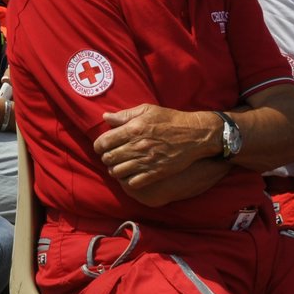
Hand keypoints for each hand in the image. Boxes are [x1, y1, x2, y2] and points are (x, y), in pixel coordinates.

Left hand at [94, 104, 216, 191]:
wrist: (195, 134)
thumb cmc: (170, 120)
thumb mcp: (147, 110)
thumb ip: (124, 115)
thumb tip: (105, 118)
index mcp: (133, 129)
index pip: (103, 142)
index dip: (98, 146)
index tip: (102, 146)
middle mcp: (137, 146)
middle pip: (108, 158)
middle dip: (106, 158)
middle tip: (110, 156)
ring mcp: (147, 161)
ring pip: (117, 172)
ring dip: (115, 170)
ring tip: (119, 166)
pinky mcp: (156, 172)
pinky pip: (133, 183)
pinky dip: (127, 180)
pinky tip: (130, 174)